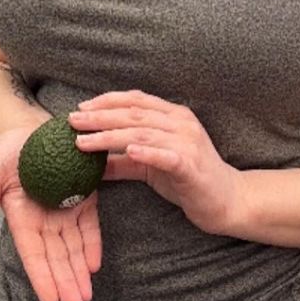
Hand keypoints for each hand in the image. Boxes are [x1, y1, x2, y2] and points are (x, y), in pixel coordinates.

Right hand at [0, 123, 101, 300]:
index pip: (33, 253)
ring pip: (73, 247)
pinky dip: (92, 245)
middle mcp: (44, 220)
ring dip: (79, 272)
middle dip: (65, 282)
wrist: (31, 128)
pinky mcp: (84, 198)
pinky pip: (89, 226)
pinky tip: (94, 265)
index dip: (42, 276)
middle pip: (56, 256)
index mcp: (21, 217)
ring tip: (86, 296)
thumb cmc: (8, 151)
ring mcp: (65, 210)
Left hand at [68, 90, 242, 236]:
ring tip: (84, 141)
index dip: (106, 101)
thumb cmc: (188, 179)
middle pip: (134, 114)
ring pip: (142, 133)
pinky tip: (127, 151)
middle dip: (100, 116)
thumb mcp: (151, 167)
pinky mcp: (192, 166)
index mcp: (173, 116)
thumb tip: (89, 162)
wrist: (227, 200)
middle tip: (72, 121)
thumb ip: (123, 161)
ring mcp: (188, 142)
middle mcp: (181, 123)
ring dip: (110, 135)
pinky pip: (166, 155)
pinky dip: (146, 152)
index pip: (136, 100)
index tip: (81, 107)